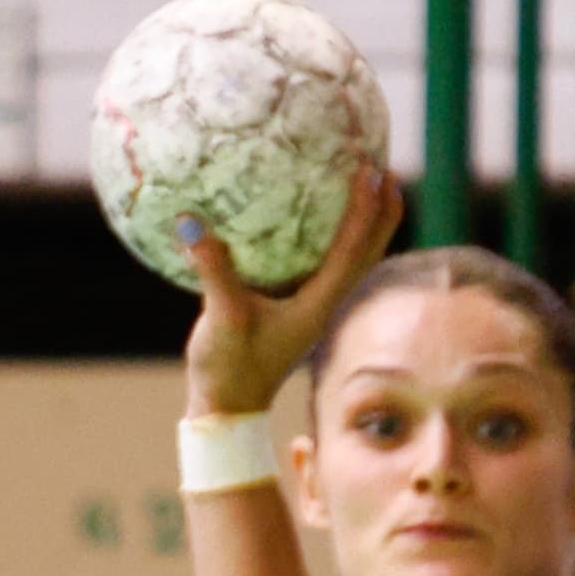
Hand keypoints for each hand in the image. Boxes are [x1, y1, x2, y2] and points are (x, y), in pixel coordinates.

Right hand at [182, 163, 408, 423]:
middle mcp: (325, 303)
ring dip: (365, 222)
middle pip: (367, 252)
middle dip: (381, 211)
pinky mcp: (296, 308)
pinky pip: (324, 263)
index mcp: (318, 305)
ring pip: (352, 258)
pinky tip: (312, 213)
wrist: (227, 408)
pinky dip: (332, 236)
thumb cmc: (227, 369)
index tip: (371, 171)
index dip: (364, 211)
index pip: (352, 251)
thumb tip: (191, 222)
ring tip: (367, 182)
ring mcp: (313, 306)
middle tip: (384, 167)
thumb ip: (211, 269)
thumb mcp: (220, 317)